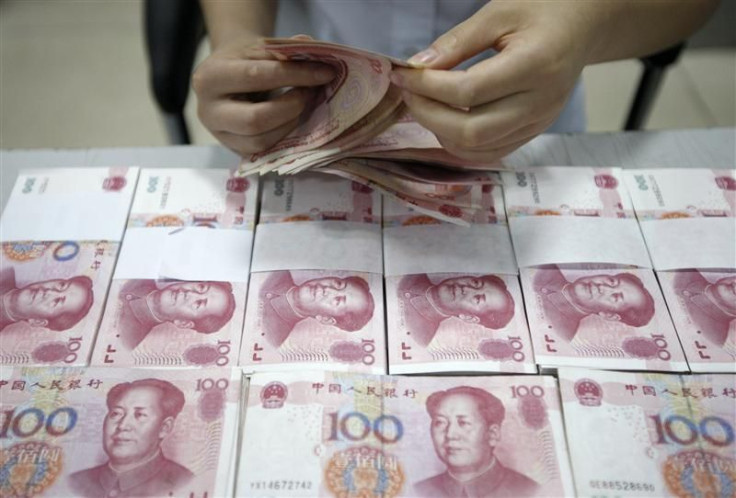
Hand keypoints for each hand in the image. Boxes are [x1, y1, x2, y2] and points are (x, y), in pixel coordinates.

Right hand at [192, 35, 335, 155]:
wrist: (224, 77)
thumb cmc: (243, 60)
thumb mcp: (259, 47)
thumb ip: (286, 49)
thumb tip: (317, 53)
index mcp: (209, 78)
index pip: (256, 76)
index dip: (295, 75)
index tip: (325, 72)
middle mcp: (208, 111)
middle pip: (255, 119)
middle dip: (291, 107)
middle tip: (311, 93)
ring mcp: (219, 136)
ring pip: (260, 140)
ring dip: (290, 123)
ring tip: (302, 104)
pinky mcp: (234, 151)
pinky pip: (264, 151)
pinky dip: (285, 135)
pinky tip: (294, 119)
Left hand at [389, 2, 592, 161]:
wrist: (582, 26)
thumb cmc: (542, 10)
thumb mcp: (498, 13)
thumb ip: (457, 42)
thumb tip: (416, 67)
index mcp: (535, 65)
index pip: (469, 91)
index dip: (428, 87)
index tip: (404, 75)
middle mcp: (540, 103)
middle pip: (471, 130)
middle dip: (428, 115)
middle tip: (408, 94)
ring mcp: (539, 123)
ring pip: (478, 149)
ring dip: (440, 132)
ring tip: (424, 104)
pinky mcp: (533, 132)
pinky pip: (489, 152)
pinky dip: (459, 143)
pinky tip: (445, 119)